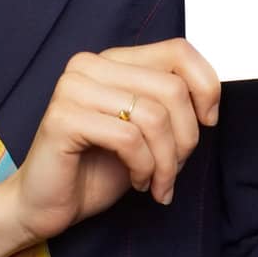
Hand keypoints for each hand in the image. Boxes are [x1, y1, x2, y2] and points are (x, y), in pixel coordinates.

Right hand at [9, 38, 220, 243]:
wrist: (46, 206)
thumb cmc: (97, 168)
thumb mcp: (146, 131)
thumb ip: (170, 105)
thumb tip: (210, 100)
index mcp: (112, 60)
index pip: (178, 50)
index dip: (206, 87)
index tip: (208, 122)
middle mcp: (90, 65)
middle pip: (171, 88)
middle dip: (185, 138)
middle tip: (174, 168)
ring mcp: (73, 88)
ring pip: (154, 116)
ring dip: (166, 161)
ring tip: (156, 181)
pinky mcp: (63, 118)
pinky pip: (128, 139)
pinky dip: (144, 168)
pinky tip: (137, 182)